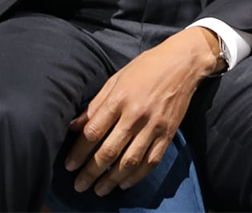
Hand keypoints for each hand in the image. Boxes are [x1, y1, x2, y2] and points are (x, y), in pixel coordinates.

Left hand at [64, 28, 222, 194]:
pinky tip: (125, 183)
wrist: (183, 62)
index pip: (93, 132)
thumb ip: (96, 104)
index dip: (78, 152)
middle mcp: (136, 115)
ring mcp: (154, 126)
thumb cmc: (146, 67)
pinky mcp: (168, 133)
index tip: (69, 165)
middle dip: (90, 172)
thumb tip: (74, 126)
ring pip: (129, 161)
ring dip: (111, 180)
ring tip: (99, 190)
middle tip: (79, 185)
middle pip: (108, 151)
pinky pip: (152, 161)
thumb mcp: (117, 78)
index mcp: (120, 99)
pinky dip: (137, 176)